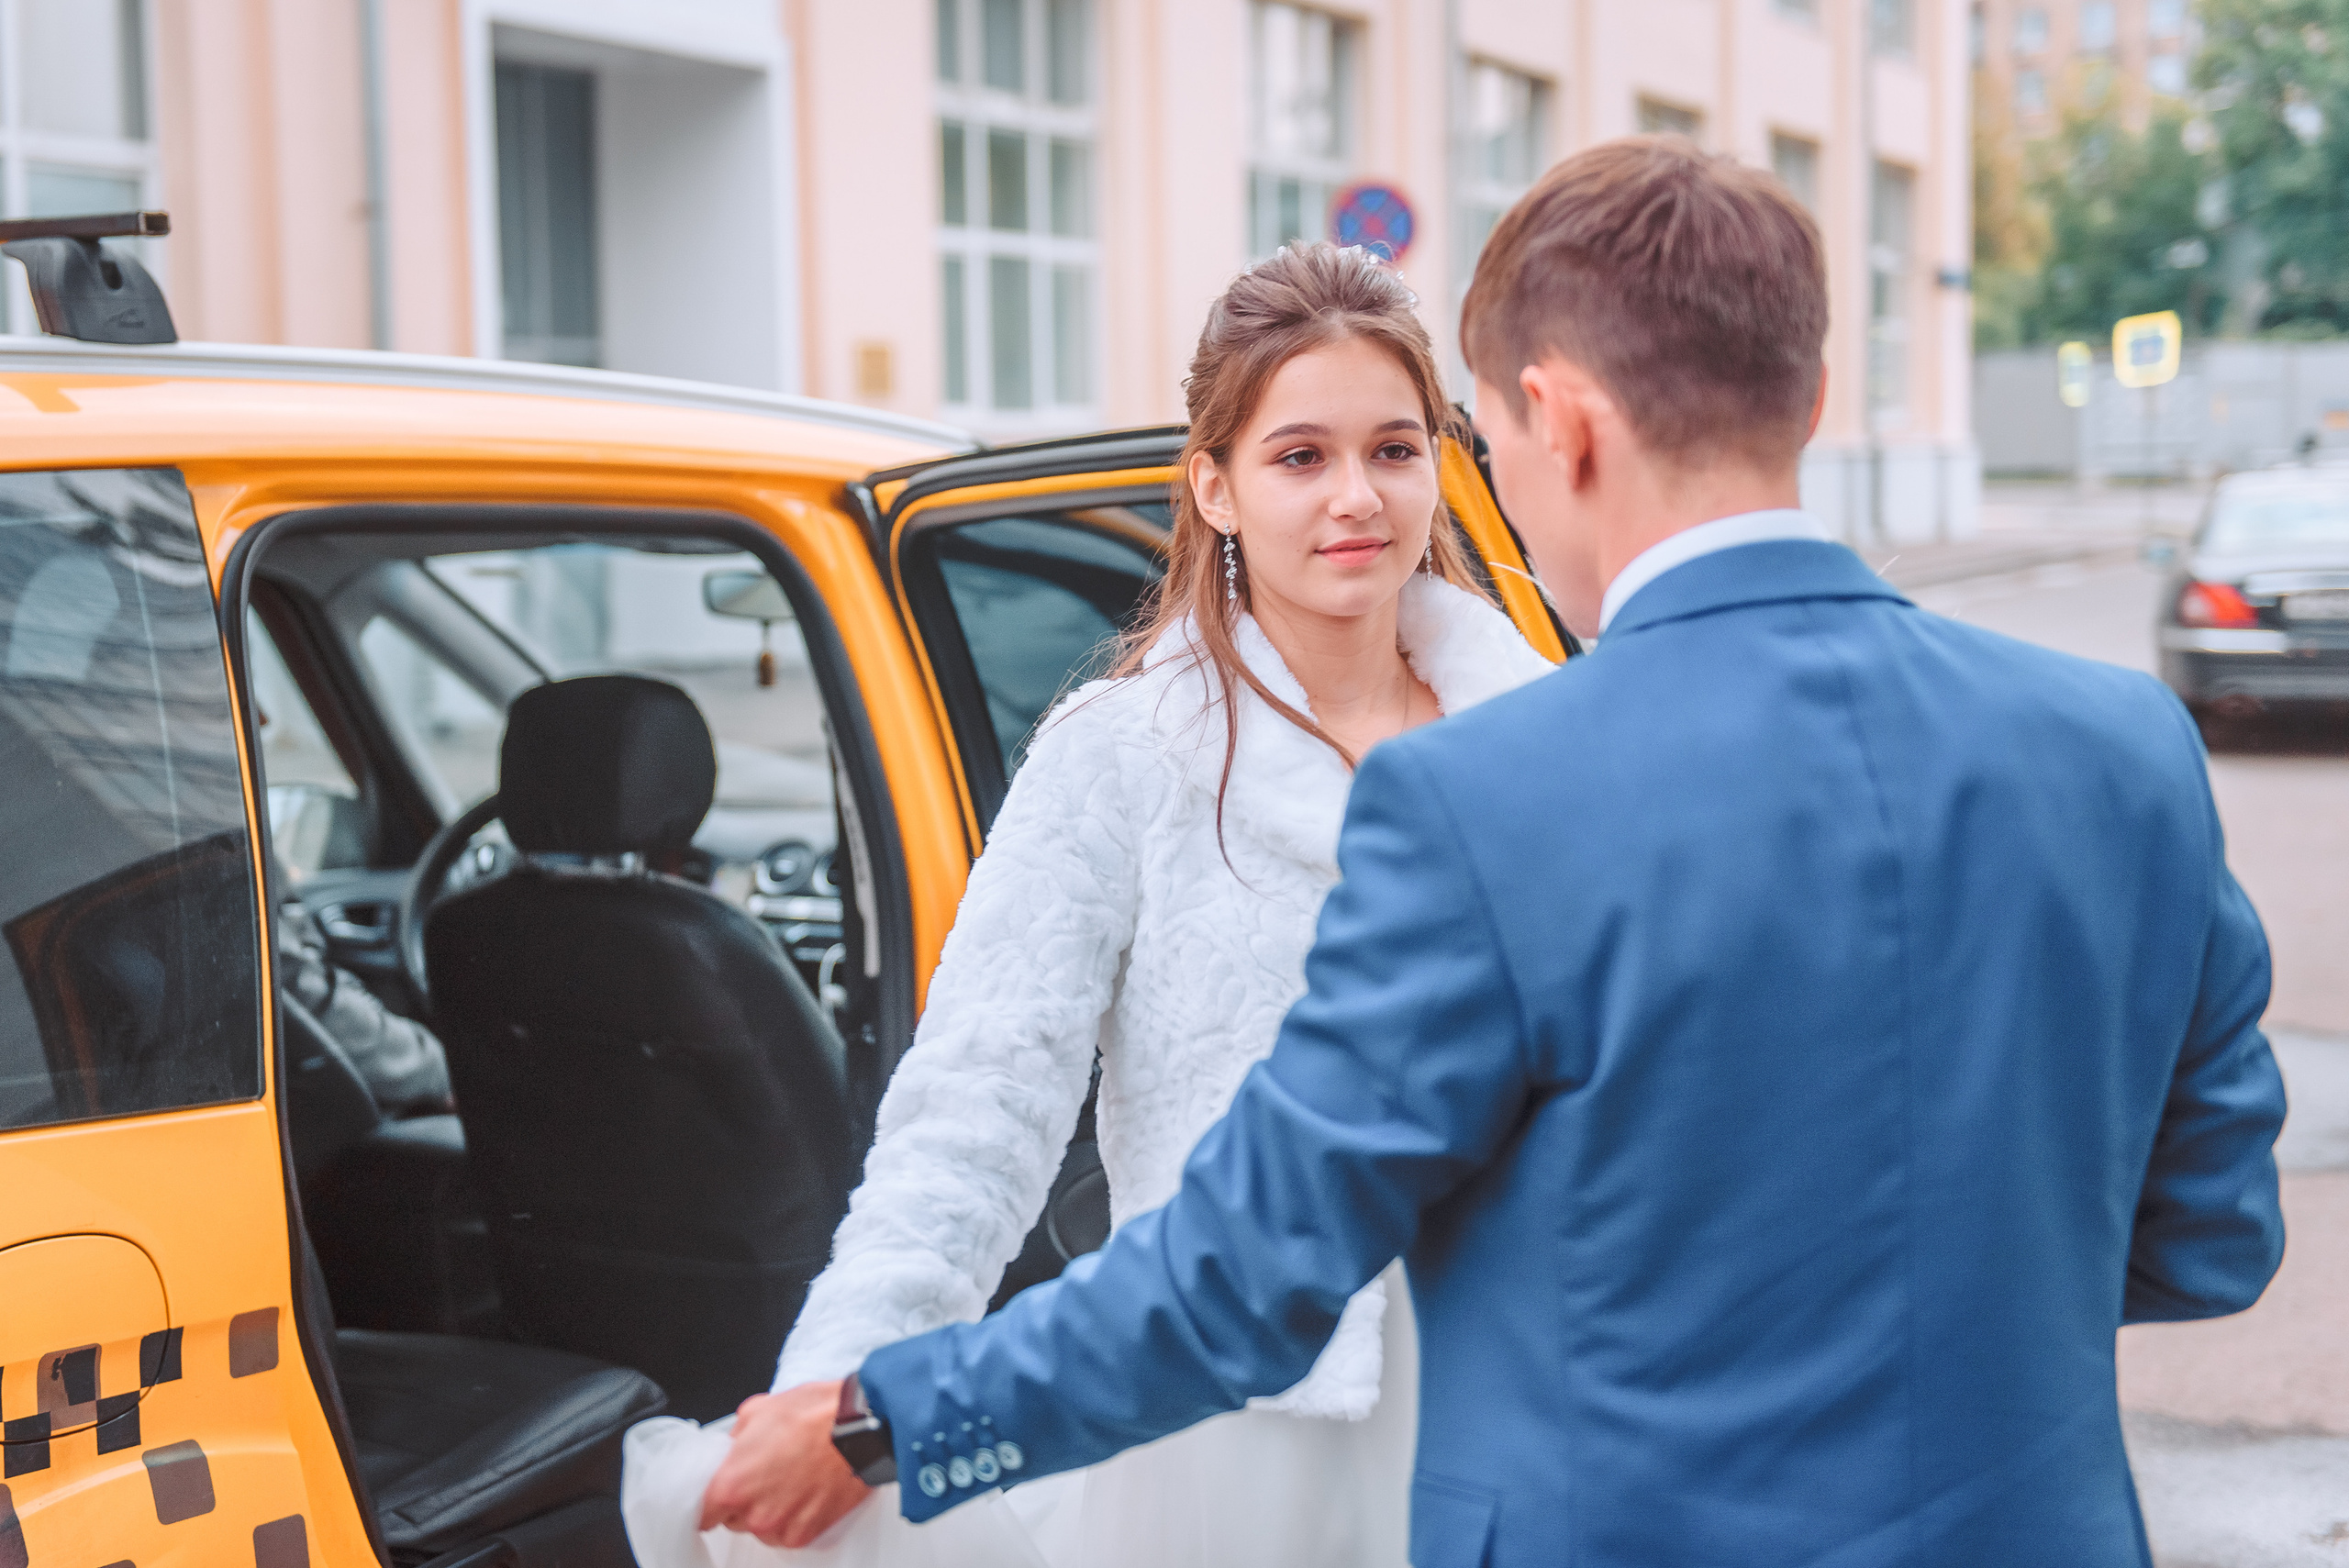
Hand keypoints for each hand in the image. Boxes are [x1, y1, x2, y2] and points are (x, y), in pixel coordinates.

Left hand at [697, 1380, 874, 1546]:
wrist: (862, 1428)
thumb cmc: (815, 1415)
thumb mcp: (758, 1410)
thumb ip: (734, 1439)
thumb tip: (732, 1448)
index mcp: (731, 1485)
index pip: (702, 1514)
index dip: (712, 1501)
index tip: (720, 1494)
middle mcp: (753, 1514)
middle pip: (733, 1520)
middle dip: (745, 1499)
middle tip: (766, 1472)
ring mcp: (781, 1527)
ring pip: (762, 1528)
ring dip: (771, 1510)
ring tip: (792, 1478)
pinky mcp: (807, 1534)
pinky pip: (788, 1533)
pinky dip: (795, 1518)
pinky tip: (806, 1491)